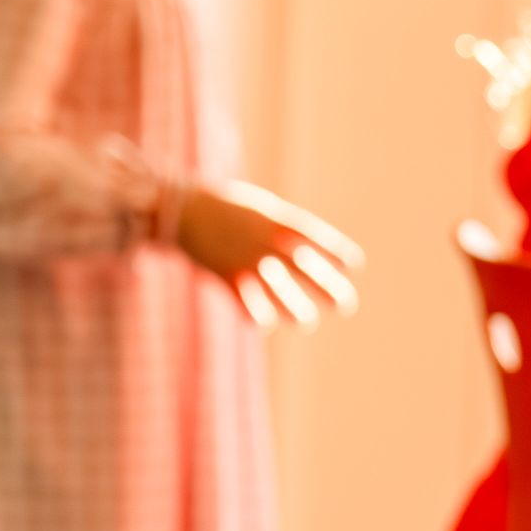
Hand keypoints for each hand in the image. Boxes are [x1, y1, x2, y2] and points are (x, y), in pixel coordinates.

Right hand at [174, 181, 362, 328]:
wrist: (177, 209)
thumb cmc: (225, 208)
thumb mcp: (261, 209)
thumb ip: (287, 229)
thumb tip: (313, 254)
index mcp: (278, 222)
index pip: (317, 238)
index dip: (338, 253)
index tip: (353, 265)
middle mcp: (267, 243)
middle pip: (309, 271)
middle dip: (331, 291)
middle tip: (346, 306)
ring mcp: (248, 262)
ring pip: (284, 298)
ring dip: (298, 314)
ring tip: (305, 321)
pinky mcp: (227, 277)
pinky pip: (250, 308)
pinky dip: (258, 318)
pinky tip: (264, 322)